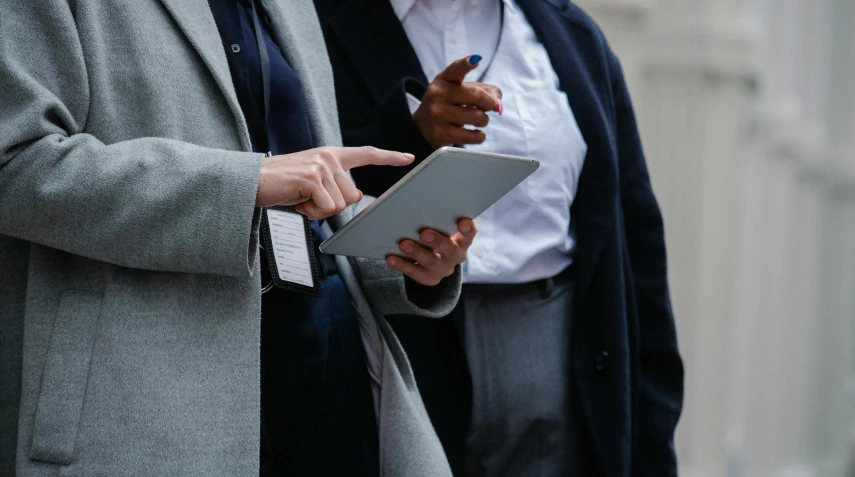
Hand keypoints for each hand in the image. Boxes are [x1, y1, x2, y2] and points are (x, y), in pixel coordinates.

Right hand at [255, 146, 413, 218]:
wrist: (252, 181)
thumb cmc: (282, 185)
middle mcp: (329, 157)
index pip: (366, 153)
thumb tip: (358, 195)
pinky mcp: (312, 178)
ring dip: (320, 210)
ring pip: (341, 204)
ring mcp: (321, 166)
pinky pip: (327, 208)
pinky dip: (312, 213)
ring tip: (301, 199)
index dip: (389, 156)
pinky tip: (297, 202)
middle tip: (309, 200)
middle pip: (353, 195)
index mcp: (331, 155)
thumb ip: (336, 185)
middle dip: (332, 206)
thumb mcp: (313, 183)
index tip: (408, 157)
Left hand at [386, 219, 476, 285]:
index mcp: (462, 240)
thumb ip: (434, 218)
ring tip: (403, 244)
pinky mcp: (430, 278)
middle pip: (450, 250)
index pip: (469, 234)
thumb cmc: (435, 232)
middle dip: (437, 241)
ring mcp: (443, 269)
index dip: (468, 229)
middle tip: (424, 234)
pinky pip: (416, 273)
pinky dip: (402, 265)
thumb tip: (415, 203)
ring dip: (417, 253)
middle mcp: (456, 255)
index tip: (462, 222)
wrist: (431, 256)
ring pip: (432, 263)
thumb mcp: (439, 226)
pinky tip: (391, 258)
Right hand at [413, 55, 502, 147]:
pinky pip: (473, 136)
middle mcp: (438, 95)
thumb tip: (498, 103)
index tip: (475, 59)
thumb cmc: (450, 103)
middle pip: (477, 96)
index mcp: (444, 79)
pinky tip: (475, 133)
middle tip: (489, 108)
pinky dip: (480, 136)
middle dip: (490, 104)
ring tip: (478, 120)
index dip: (466, 64)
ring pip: (478, 118)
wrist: (423, 124)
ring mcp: (437, 115)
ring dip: (484, 120)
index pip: (456, 70)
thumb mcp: (462, 89)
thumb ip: (485, 90)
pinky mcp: (440, 135)